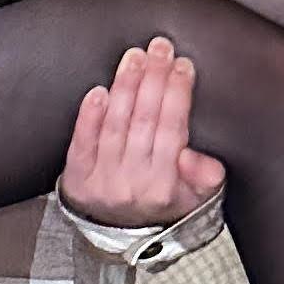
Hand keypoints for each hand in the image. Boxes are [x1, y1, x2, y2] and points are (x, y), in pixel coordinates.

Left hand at [59, 37, 226, 227]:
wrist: (118, 235)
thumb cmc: (160, 205)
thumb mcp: (196, 198)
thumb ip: (205, 177)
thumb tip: (192, 155)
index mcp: (165, 186)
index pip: (173, 129)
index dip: (177, 93)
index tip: (181, 65)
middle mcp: (133, 182)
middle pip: (145, 120)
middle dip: (154, 78)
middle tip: (160, 48)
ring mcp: (103, 179)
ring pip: (116, 124)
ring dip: (126, 85)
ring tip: (134, 57)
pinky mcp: (77, 176)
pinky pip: (83, 142)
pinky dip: (89, 116)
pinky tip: (98, 91)